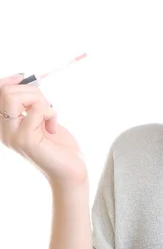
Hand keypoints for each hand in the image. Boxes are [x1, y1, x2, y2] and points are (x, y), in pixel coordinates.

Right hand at [0, 74, 88, 188]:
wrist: (69, 171)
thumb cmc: (58, 145)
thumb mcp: (40, 119)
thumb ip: (29, 104)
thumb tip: (21, 79)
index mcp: (5, 126)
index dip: (6, 82)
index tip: (23, 77)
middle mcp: (4, 132)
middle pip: (5, 92)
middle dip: (32, 92)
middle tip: (46, 108)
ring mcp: (12, 136)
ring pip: (14, 97)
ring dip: (40, 101)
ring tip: (49, 116)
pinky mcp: (26, 140)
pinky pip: (37, 110)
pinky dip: (51, 113)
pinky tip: (53, 127)